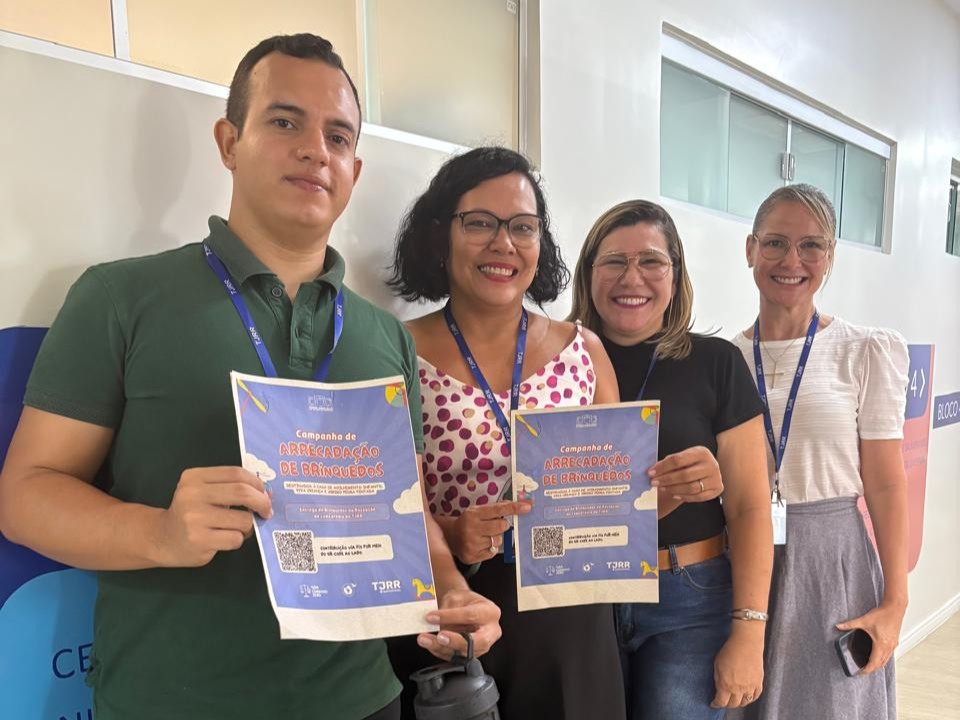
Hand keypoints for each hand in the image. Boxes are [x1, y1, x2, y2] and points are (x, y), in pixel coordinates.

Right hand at [153, 467, 272, 566]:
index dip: (257, 483)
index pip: (236, 473)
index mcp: (194, 477)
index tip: (264, 493)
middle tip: (267, 511)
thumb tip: (267, 493)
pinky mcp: (199, 540)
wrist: (162, 538)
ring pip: (243, 519)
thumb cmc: (191, 513)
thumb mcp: (203, 491)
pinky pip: (235, 539)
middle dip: (262, 502)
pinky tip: (224, 539)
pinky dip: (237, 540)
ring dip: (248, 526)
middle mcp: (192, 495)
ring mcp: (194, 518)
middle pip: (242, 492)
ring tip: (237, 528)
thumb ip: (230, 487)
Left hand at [416, 588, 501, 660]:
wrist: (464, 608)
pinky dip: (440, 651)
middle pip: (477, 641)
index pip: (471, 616)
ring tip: (425, 640)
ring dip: (442, 647)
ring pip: (464, 653)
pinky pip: (455, 657)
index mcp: (490, 612)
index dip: (451, 617)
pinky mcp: (471, 656)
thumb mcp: (456, 598)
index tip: (432, 617)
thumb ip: (446, 610)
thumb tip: (432, 621)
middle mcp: (490, 632)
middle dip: (456, 640)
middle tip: (439, 636)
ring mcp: (482, 646)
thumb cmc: (463, 602)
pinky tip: (429, 644)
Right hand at [450, 500, 531, 563]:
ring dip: (496, 538)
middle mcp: (471, 528)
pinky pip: (493, 552)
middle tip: (494, 525)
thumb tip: (516, 504)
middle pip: (501, 526)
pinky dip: (491, 548)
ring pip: (498, 540)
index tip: (527, 507)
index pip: (498, 509)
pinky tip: (482, 544)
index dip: (514, 508)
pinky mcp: (473, 556)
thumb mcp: (478, 510)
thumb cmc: (468, 521)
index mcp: (473, 514)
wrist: (450, 536)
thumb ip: (496, 508)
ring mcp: (472, 544)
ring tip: (484, 536)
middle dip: (502, 525)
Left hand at [649, 446, 722, 502]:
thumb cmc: (690, 463)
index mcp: (701, 452)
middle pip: (685, 475)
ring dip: (674, 489)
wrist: (707, 470)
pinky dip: (685, 497)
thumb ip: (669, 463)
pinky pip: (699, 497)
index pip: (678, 460)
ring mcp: (716, 478)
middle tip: (654, 483)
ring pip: (692, 487)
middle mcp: (711, 464)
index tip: (651, 472)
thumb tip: (653, 470)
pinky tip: (674, 495)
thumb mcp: (682, 458)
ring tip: (662, 488)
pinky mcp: (717, 489)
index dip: (663, 467)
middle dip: (667, 480)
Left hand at [711, 624, 764, 707]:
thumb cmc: (729, 651)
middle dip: (726, 704)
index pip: (721, 702)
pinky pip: (755, 696)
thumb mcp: (717, 664)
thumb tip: (718, 687)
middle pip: (733, 704)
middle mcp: (738, 689)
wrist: (746, 643)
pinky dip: (750, 698)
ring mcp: (750, 687)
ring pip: (744, 702)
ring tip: (734, 699)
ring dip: (738, 703)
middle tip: (723, 701)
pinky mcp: (759, 682)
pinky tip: (746, 696)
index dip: (716, 704)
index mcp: (726, 685)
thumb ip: (718, 679)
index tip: (713, 703)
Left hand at [836, 601, 904, 672]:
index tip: (861, 673)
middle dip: (872, 669)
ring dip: (878, 665)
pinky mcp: (895, 641)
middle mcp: (889, 647)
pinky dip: (883, 658)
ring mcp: (893, 645)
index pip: (874, 663)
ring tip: (869, 666)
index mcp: (881, 644)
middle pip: (881, 664)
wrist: (895, 608)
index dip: (867, 670)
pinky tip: (878, 655)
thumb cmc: (882, 614)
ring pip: (886, 660)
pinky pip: (889, 654)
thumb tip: (838, 626)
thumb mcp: (864, 620)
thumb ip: (850, 624)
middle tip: (863, 671)